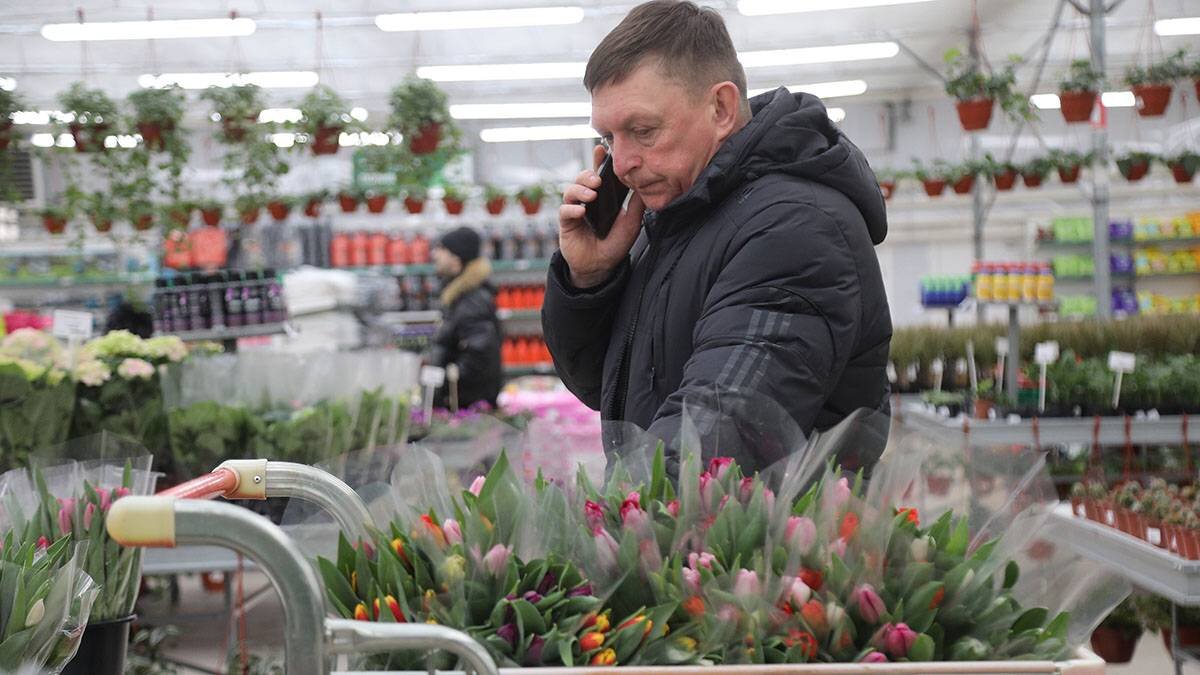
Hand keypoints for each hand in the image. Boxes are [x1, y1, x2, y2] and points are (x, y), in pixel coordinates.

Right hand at [558, 145, 645, 287]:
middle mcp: (587, 200)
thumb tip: (644, 186)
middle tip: (597, 179)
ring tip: (591, 195)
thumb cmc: (615, 244)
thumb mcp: (631, 224)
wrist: (601, 267)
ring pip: (570, 190)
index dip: (598, 160)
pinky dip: (572, 208)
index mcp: (603, 197)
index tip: (601, 149)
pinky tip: (582, 211)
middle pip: (582, 178)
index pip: (599, 174)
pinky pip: (564, 210)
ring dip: (580, 189)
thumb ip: (636, 206)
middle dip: (588, 174)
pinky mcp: (567, 223)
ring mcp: (575, 210)